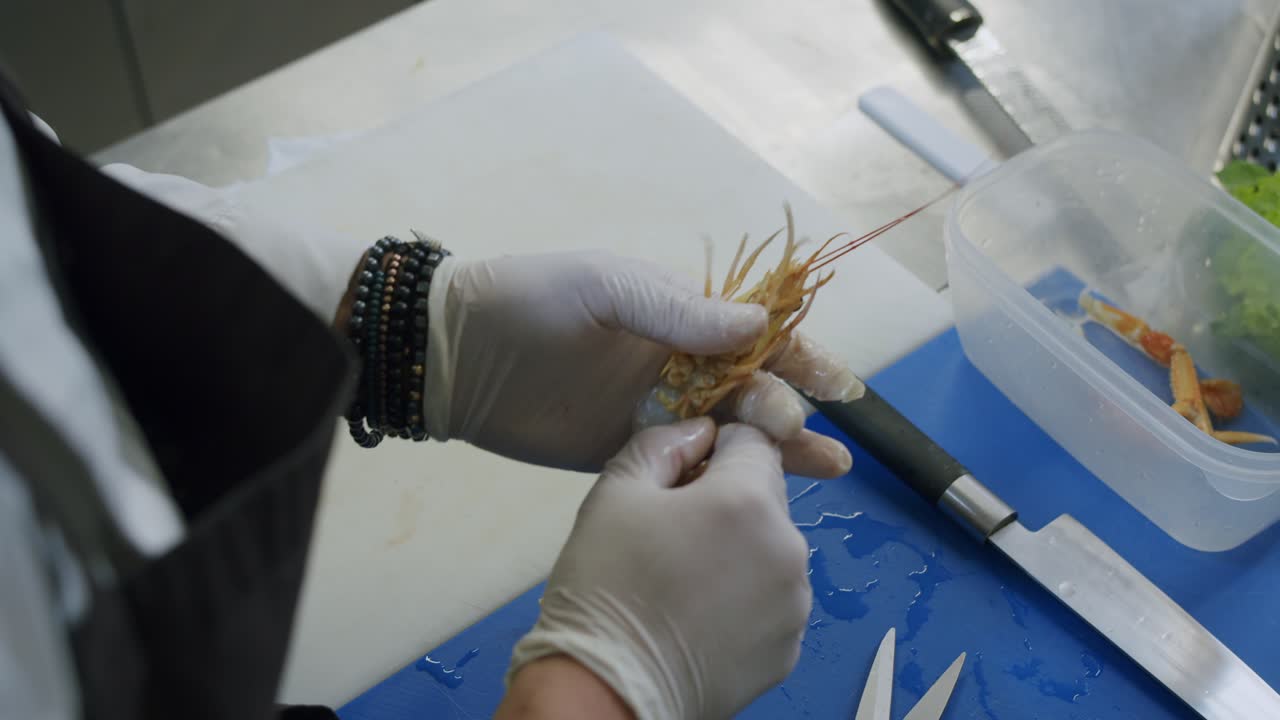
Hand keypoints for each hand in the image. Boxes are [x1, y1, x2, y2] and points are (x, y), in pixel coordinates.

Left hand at [422, 250, 861, 474]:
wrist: (454, 355)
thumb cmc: (528, 302)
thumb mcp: (604, 289)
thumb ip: (676, 311)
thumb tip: (755, 326)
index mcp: (677, 314)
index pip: (754, 333)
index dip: (799, 355)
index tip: (837, 383)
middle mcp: (676, 362)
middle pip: (751, 387)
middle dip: (784, 406)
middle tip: (790, 430)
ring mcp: (653, 410)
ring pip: (730, 432)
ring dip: (778, 449)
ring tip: (831, 470)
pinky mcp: (626, 451)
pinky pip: (687, 465)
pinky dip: (722, 478)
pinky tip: (756, 496)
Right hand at [504, 419, 811, 719]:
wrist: (606, 692)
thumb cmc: (605, 587)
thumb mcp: (616, 492)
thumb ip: (663, 444)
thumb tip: (698, 432)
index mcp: (748, 499)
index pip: (753, 440)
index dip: (714, 449)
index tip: (680, 477)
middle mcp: (788, 548)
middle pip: (766, 496)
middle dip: (726, 502)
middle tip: (671, 534)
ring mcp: (794, 604)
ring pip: (771, 550)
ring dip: (740, 551)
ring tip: (683, 580)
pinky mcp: (789, 649)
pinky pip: (772, 601)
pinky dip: (745, 599)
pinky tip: (699, 615)